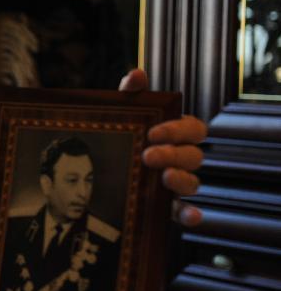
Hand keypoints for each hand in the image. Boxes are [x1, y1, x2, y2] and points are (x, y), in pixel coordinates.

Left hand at [119, 69, 206, 225]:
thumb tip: (136, 75)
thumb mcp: (122, 115)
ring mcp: (176, 185)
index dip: (179, 130)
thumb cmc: (120, 136)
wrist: (96, 172)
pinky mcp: (167, 209)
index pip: (194, 129)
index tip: (153, 132)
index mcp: (175, 135)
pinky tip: (189, 216)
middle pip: (194, 156)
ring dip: (182, 180)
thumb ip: (130, 95)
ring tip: (162, 178)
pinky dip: (192, 215)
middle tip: (148, 155)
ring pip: (193, 183)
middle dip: (174, 154)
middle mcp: (181, 160)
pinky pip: (186, 214)